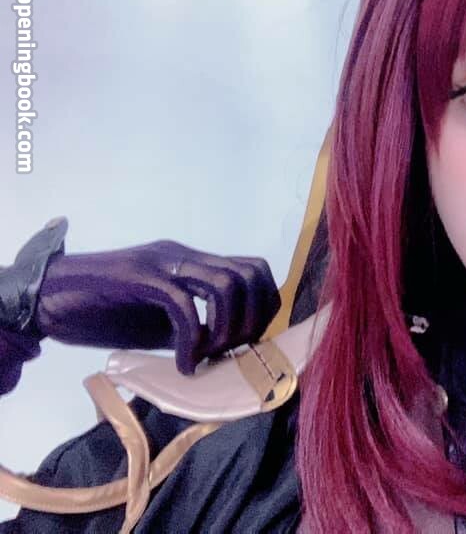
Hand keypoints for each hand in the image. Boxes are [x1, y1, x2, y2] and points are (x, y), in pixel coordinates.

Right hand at [35, 239, 280, 374]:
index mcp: (193, 263)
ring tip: (206, 357)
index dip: (262, 308)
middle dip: (252, 320)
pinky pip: (184, 304)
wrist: (48, 299)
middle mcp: (184, 256)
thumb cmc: (105, 312)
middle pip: (250, 275)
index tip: (246, 342)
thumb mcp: (163, 323)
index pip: (254, 270)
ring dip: (226, 329)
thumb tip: (231, 353)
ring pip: (226, 285)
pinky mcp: (139, 277)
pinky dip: (192, 340)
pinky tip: (183, 364)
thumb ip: (196, 327)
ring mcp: (162, 262)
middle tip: (229, 352)